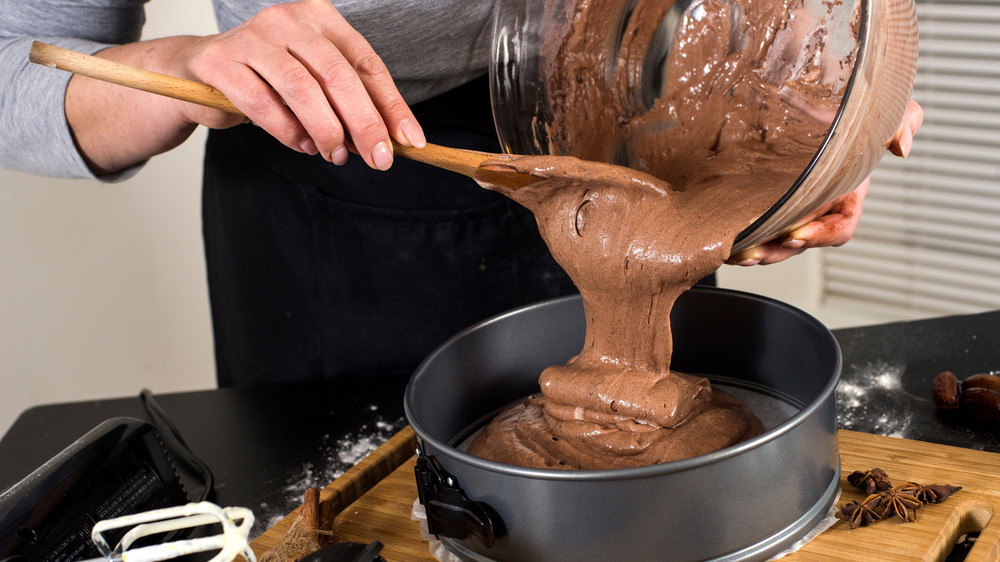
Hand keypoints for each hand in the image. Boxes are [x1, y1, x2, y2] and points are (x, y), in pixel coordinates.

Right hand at [180, 0, 423, 169]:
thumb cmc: (268, 79)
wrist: (199, 71)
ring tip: (335, 154)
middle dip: (364, 123)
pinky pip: (263, 104)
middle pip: (338, 75)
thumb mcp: (316, 83)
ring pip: (302, 88)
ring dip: (326, 130)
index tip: (410, 141)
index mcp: (319, 18)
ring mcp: (251, 38)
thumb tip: (387, 140)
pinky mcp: (221, 62)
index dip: (392, 105)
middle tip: (379, 159)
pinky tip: (302, 145)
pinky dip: (289, 132)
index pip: (366, 63)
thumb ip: (348, 104)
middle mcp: (287, 20)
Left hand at [727, 99, 923, 265]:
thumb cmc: (855, 111)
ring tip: (738, 254)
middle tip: (756, 253)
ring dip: (759, 251)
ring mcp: (794, 206)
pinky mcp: (771, 199)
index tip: (797, 234)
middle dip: (778, 251)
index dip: (821, 235)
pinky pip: (761, 225)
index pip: (840, 227)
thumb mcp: (888, 108)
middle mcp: (820, 206)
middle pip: (801, 242)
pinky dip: (746, 235)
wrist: (822, 96)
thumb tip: (901, 146)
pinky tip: (728, 241)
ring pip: (777, 240)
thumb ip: (903, 121)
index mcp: (848, 194)